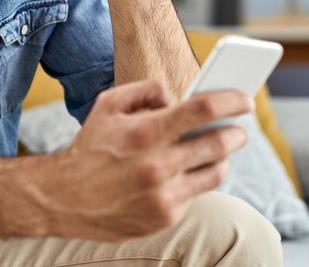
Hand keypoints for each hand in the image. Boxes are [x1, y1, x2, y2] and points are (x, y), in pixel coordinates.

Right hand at [44, 79, 252, 240]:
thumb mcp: (109, 104)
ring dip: (223, 159)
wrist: (63, 199)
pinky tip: (186, 174)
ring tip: (218, 151)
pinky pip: (196, 194)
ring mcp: (163, 195)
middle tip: (239, 129)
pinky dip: (195, 181)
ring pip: (216, 173)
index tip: (245, 99)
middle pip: (219, 143)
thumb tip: (178, 97)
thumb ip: (146, 90)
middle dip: (236, 133)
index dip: (231, 101)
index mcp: (146, 132)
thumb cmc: (90, 147)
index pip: (203, 110)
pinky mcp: (165, 217)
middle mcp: (158, 165)